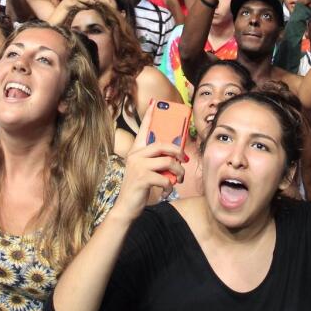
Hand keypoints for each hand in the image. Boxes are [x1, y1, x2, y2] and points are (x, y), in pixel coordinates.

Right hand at [109, 102, 184, 222]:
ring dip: (178, 172)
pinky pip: (165, 178)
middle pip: (162, 145)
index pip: (143, 129)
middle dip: (178, 152)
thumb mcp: (145, 170)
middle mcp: (135, 155)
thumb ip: (155, 161)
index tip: (155, 103)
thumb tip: (175, 157)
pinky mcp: (142, 178)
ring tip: (179, 179)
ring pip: (168, 161)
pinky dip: (170, 186)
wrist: (126, 207)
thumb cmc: (138, 188)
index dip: (150, 115)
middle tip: (184, 161)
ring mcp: (138, 166)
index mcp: (136, 151)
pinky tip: (168, 191)